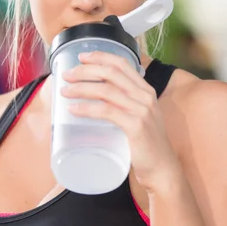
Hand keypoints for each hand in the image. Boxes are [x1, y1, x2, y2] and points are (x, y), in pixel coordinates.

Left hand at [60, 51, 178, 191]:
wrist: (162, 169)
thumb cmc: (146, 146)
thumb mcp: (139, 118)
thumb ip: (124, 106)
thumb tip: (95, 100)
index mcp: (146, 91)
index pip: (122, 64)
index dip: (100, 56)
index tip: (82, 56)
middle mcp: (145, 96)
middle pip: (111, 73)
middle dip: (85, 70)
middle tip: (67, 75)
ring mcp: (141, 111)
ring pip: (106, 91)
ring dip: (81, 88)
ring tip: (65, 92)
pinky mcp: (135, 126)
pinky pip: (106, 111)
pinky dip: (87, 108)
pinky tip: (74, 109)